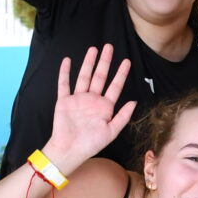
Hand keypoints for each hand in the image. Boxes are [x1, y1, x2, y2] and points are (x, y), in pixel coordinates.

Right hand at [45, 46, 135, 167]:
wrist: (70, 150)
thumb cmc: (91, 144)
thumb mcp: (111, 131)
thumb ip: (122, 116)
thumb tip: (134, 102)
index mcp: (104, 107)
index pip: (115, 87)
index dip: (121, 74)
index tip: (127, 62)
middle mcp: (92, 100)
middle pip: (100, 77)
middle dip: (105, 62)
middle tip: (110, 47)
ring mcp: (78, 99)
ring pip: (84, 76)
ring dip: (88, 63)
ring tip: (93, 49)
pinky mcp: (64, 101)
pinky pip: (64, 84)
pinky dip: (64, 72)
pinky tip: (67, 61)